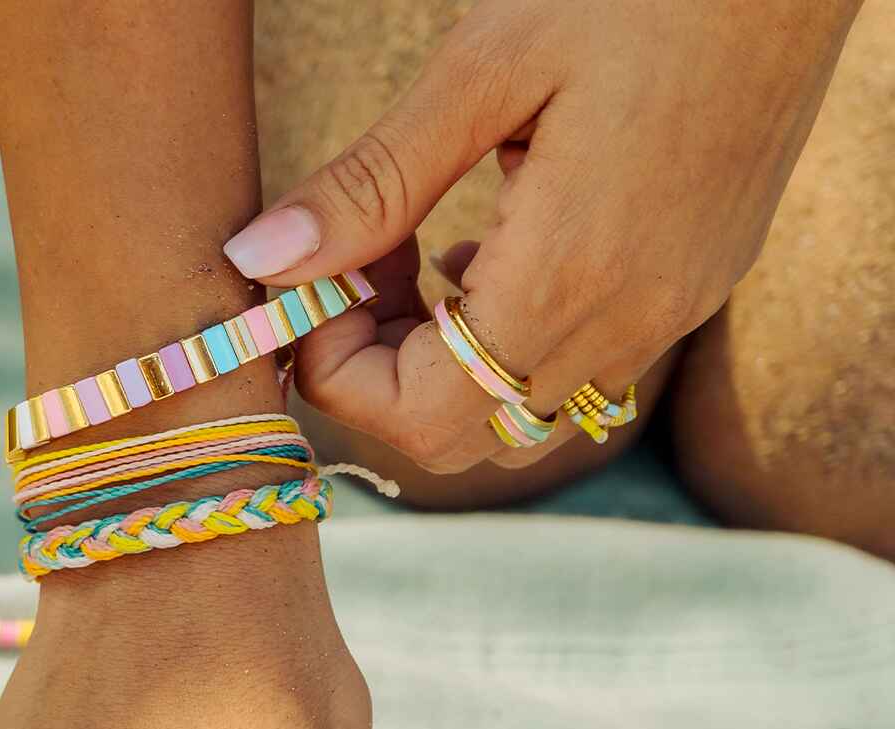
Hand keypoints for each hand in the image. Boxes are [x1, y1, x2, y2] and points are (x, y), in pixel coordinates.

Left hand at [223, 0, 860, 472]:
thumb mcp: (484, 69)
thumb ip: (369, 185)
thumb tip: (260, 262)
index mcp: (567, 280)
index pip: (417, 419)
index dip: (341, 374)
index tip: (318, 286)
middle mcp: (624, 324)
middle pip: (459, 437)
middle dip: (382, 377)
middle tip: (362, 273)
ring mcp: (667, 315)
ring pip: (515, 415)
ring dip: (442, 363)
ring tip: (420, 254)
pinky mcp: (690, 289)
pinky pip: (575, 369)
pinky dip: (506, 341)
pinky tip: (490, 252)